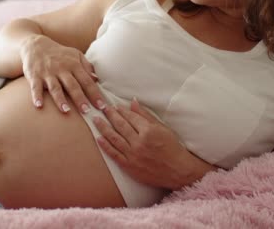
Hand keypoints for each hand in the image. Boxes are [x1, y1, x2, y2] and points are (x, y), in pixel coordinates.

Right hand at [20, 34, 105, 113]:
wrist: (36, 45)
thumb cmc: (59, 53)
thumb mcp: (75, 55)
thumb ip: (87, 67)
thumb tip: (97, 80)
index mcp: (74, 65)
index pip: (86, 81)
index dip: (95, 94)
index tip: (102, 106)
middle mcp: (61, 69)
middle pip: (72, 85)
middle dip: (80, 98)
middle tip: (87, 111)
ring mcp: (47, 73)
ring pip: (55, 87)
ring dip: (60, 99)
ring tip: (66, 111)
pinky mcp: (34, 76)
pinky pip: (35, 87)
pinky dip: (36, 96)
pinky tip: (39, 106)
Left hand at [93, 97, 211, 188]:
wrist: (177, 170)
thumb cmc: (172, 147)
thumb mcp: (162, 128)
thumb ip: (146, 115)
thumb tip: (133, 102)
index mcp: (148, 131)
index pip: (131, 117)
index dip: (122, 110)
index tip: (115, 106)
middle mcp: (139, 142)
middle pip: (120, 125)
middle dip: (110, 115)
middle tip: (102, 108)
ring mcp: (133, 155)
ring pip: (114, 138)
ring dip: (103, 128)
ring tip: (96, 120)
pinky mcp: (129, 166)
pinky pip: (114, 154)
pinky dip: (105, 146)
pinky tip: (98, 138)